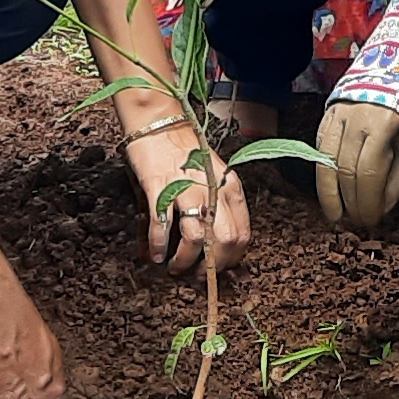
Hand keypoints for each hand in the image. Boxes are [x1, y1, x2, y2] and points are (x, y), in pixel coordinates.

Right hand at [126, 112, 250, 274]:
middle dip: (211, 266)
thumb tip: (219, 242)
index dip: (231, 259)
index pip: (242, 234)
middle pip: (224, 242)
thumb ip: (220, 204)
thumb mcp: (214, 177)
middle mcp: (213, 189)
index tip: (218, 268)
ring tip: (175, 268)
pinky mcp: (159, 188)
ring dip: (184, 261)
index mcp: (229, 187)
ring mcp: (186, 188)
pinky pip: (162, 226)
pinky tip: (156, 255)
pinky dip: (159, 246)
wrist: (159, 122)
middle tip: (198, 275)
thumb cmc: (186, 151)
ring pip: (196, 239)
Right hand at [313, 98, 398, 232]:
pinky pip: (319, 152)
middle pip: (346, 171)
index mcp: (384, 124)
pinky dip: (323, 176)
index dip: (368, 201)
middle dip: (351, 202)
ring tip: (338, 215)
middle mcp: (356, 118)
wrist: (391, 78)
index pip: (369, 172)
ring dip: (330, 195)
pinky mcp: (326, 117)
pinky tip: (330, 194)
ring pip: (326, 163)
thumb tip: (382, 210)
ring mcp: (337, 116)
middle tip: (358, 221)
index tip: (372, 220)